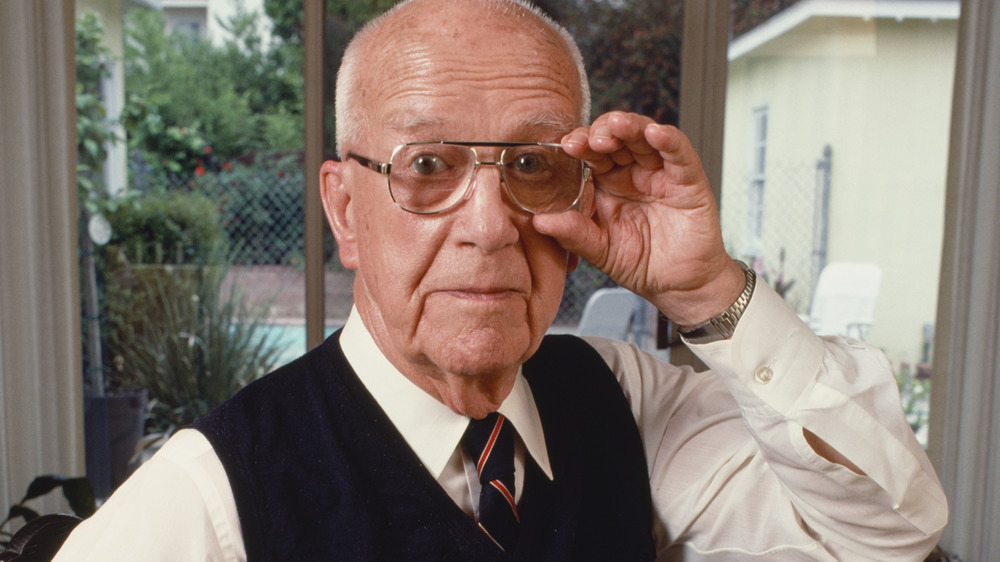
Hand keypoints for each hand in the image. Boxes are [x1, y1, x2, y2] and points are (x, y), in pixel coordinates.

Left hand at [533, 111, 744, 325]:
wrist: (679, 285)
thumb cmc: (643, 264)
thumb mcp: (600, 250)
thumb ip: (573, 233)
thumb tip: (539, 221)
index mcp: (609, 184)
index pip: (592, 153)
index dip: (580, 144)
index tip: (567, 146)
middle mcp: (634, 172)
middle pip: (618, 136)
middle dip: (602, 131)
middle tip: (590, 140)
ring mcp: (662, 173)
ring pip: (646, 136)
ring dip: (631, 126)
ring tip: (616, 126)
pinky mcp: (689, 180)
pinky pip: (680, 153)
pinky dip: (669, 139)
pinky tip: (655, 133)